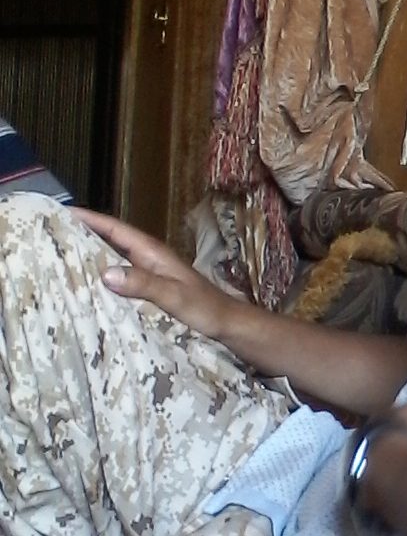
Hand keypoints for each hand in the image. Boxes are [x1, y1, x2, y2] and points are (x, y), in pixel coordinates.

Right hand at [71, 208, 233, 339]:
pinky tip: (87, 286)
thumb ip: (144, 284)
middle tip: (49, 233)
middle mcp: (149, 259)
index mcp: (153, 253)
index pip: (116, 229)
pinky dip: (102, 277)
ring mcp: (149, 274)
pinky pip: (120, 277)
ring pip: (113, 259)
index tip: (62, 211)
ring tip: (58, 256)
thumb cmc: (206, 308)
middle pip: (111, 240)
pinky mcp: (150, 289)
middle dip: (83, 234)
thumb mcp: (174, 296)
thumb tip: (105, 272)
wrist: (228, 324)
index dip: (90, 219)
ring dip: (90, 256)